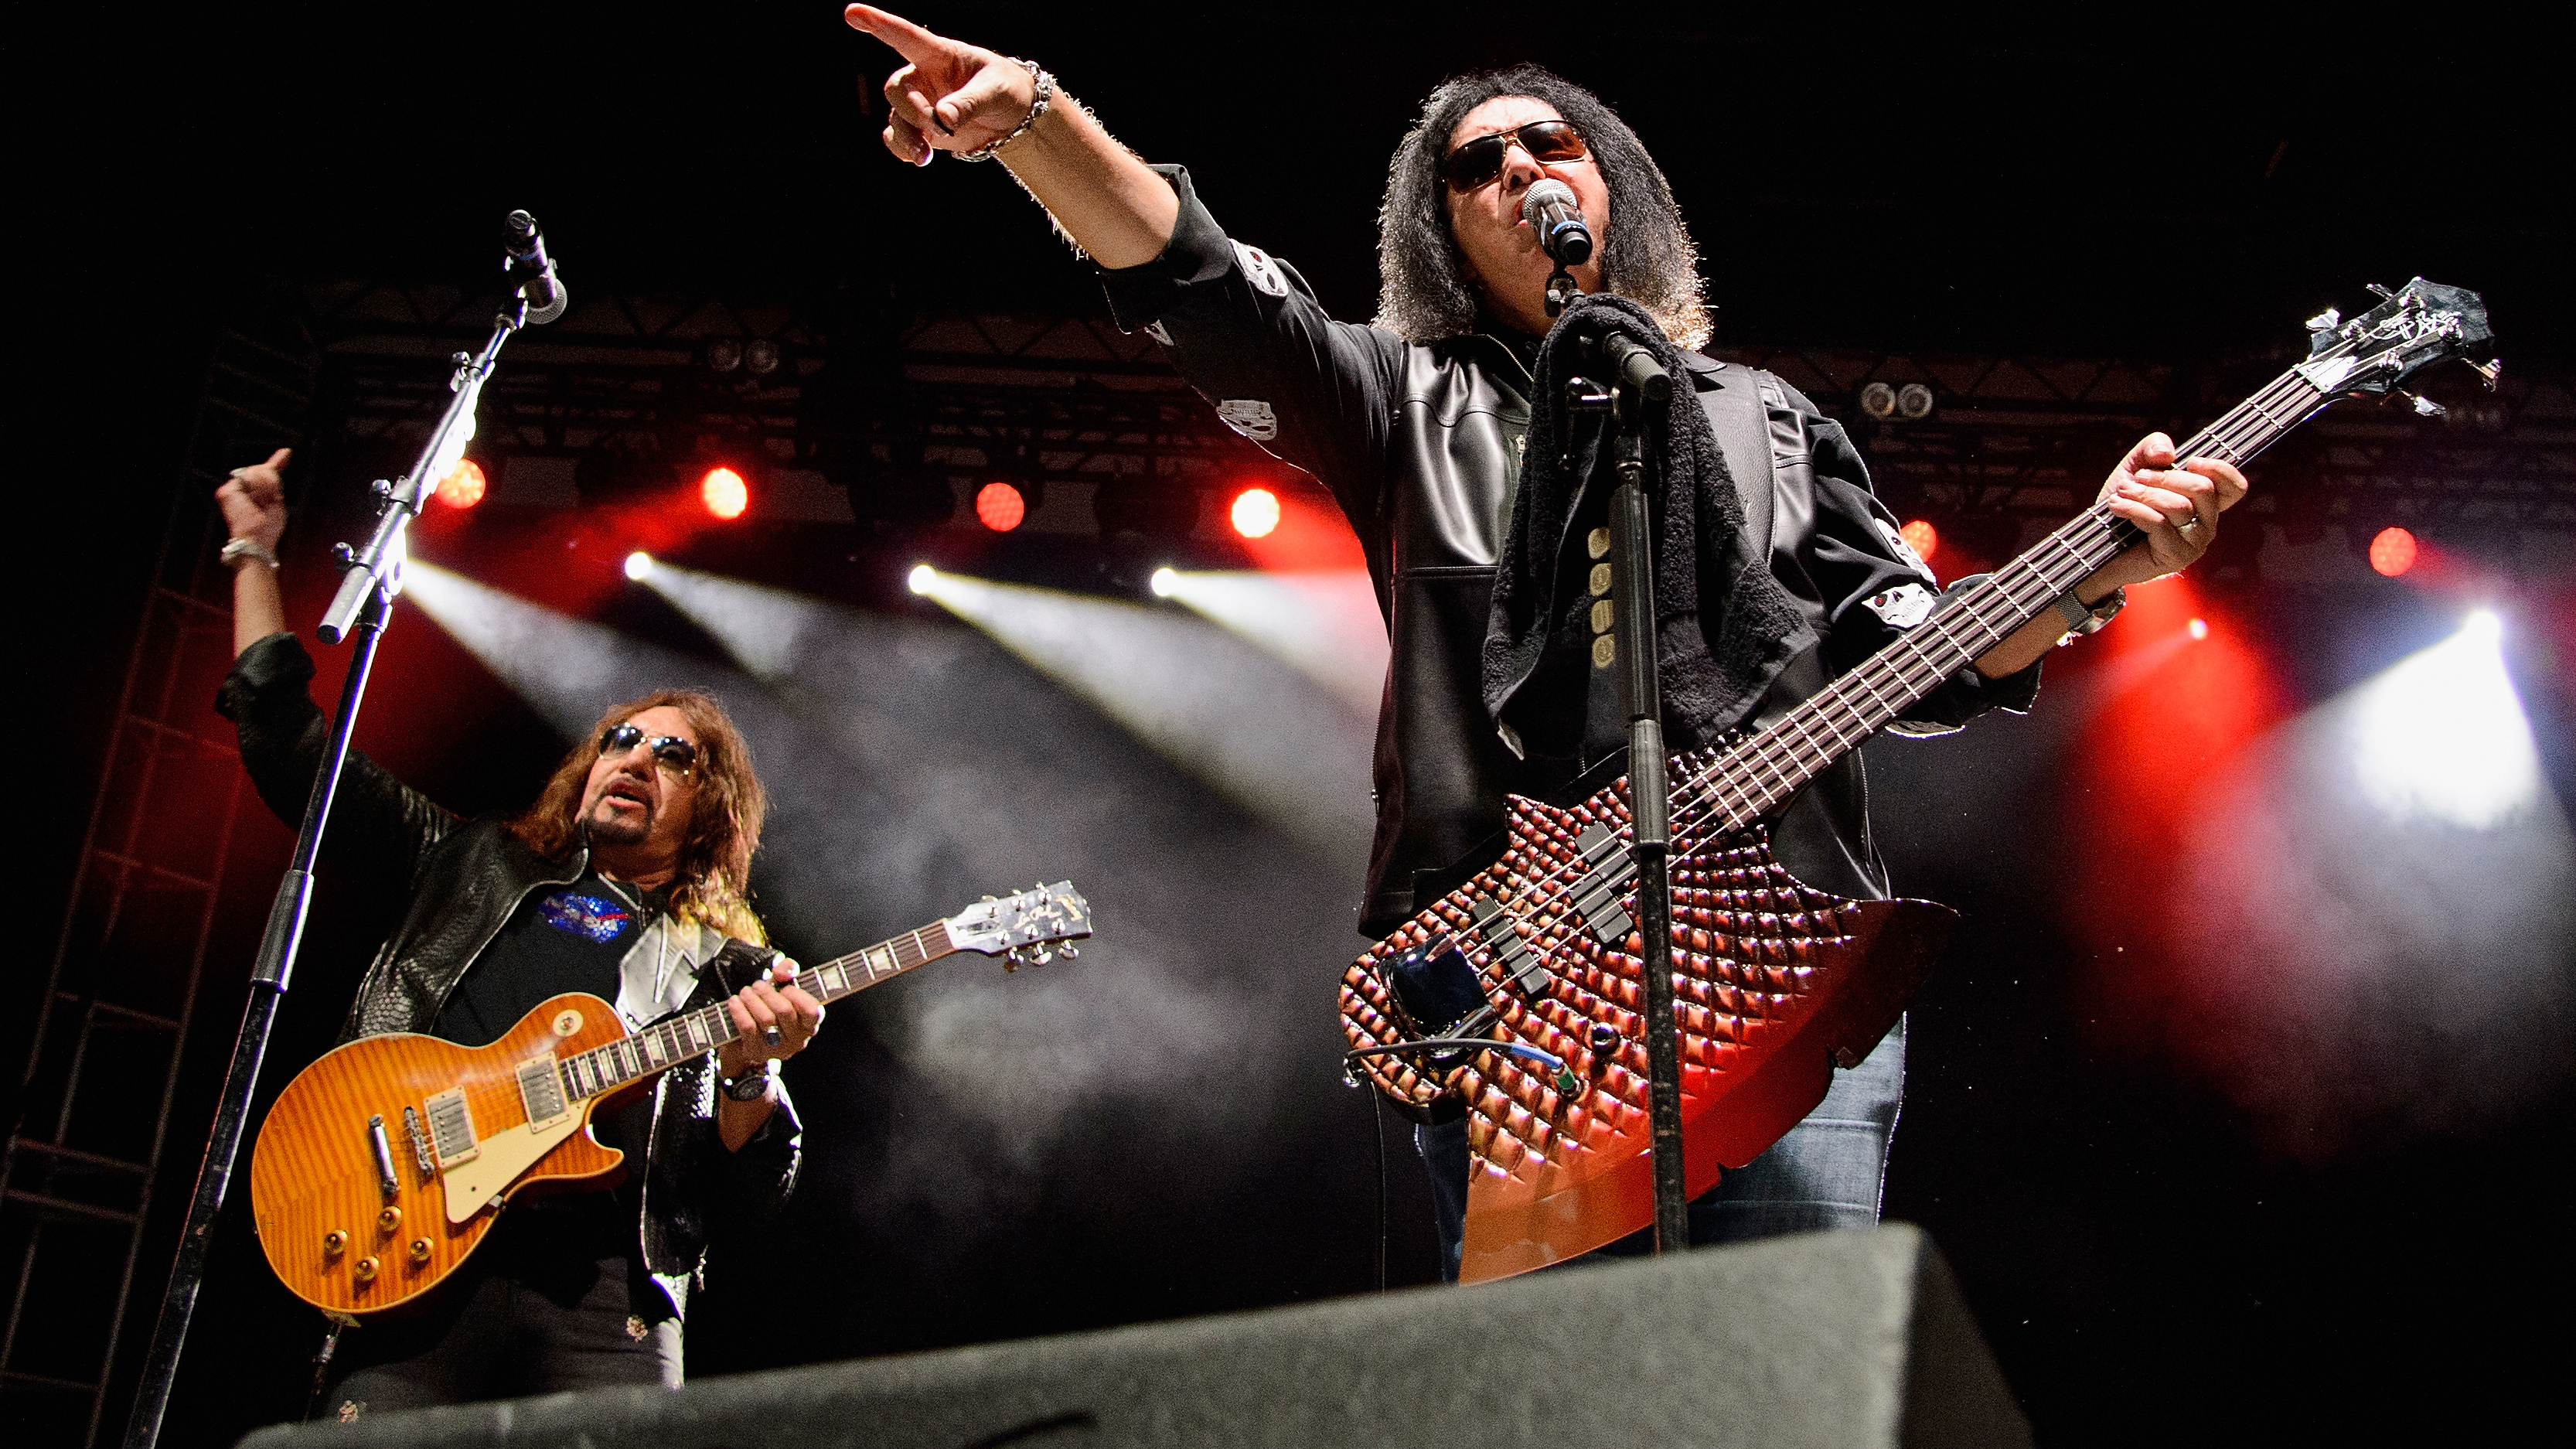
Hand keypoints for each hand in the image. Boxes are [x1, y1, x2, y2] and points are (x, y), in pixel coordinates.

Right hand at [215, 447, 290, 553]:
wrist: (256, 538)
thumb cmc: (267, 527)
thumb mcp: (277, 499)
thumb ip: (276, 477)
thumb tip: (285, 452)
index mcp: (254, 494)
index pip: (265, 474)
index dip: (277, 461)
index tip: (287, 452)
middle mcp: (241, 490)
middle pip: (262, 470)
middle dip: (271, 483)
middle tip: (269, 501)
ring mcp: (232, 490)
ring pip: (256, 472)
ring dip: (265, 488)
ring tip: (259, 504)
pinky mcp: (226, 491)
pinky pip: (248, 478)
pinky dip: (257, 489)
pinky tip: (252, 501)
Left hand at [715, 957, 823, 1080]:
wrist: (745, 1038)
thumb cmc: (769, 1007)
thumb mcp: (781, 986)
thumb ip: (787, 971)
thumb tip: (783, 973)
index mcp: (809, 1024)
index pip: (812, 1010)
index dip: (797, 995)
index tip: (784, 987)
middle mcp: (798, 1039)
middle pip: (784, 1011)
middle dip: (768, 993)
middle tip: (757, 985)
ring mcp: (778, 1049)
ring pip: (766, 1019)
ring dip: (752, 1000)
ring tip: (745, 992)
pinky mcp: (757, 1053)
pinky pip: (749, 1029)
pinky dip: (740, 1012)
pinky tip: (734, 1002)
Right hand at [846, 5, 1036, 165]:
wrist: (1012, 118)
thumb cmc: (1005, 90)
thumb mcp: (995, 91)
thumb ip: (969, 102)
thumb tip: (941, 119)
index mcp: (940, 54)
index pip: (906, 36)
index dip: (879, 24)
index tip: (852, 13)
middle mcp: (923, 76)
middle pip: (897, 88)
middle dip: (911, 109)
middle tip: (936, 126)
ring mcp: (919, 103)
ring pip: (896, 118)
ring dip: (907, 138)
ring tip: (924, 157)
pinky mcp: (921, 129)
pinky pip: (898, 138)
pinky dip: (903, 150)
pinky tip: (918, 158)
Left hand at [2093, 431, 2248, 586]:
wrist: (2098, 542)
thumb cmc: (2124, 502)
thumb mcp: (2137, 466)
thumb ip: (2153, 447)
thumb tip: (2167, 453)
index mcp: (2206, 502)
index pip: (2235, 488)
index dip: (2220, 469)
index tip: (2190, 462)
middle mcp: (2207, 523)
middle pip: (2202, 489)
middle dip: (2165, 477)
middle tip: (2137, 478)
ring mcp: (2194, 543)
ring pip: (2178, 506)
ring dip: (2144, 494)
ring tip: (2122, 493)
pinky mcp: (2175, 556)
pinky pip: (2159, 523)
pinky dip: (2134, 509)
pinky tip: (2117, 506)